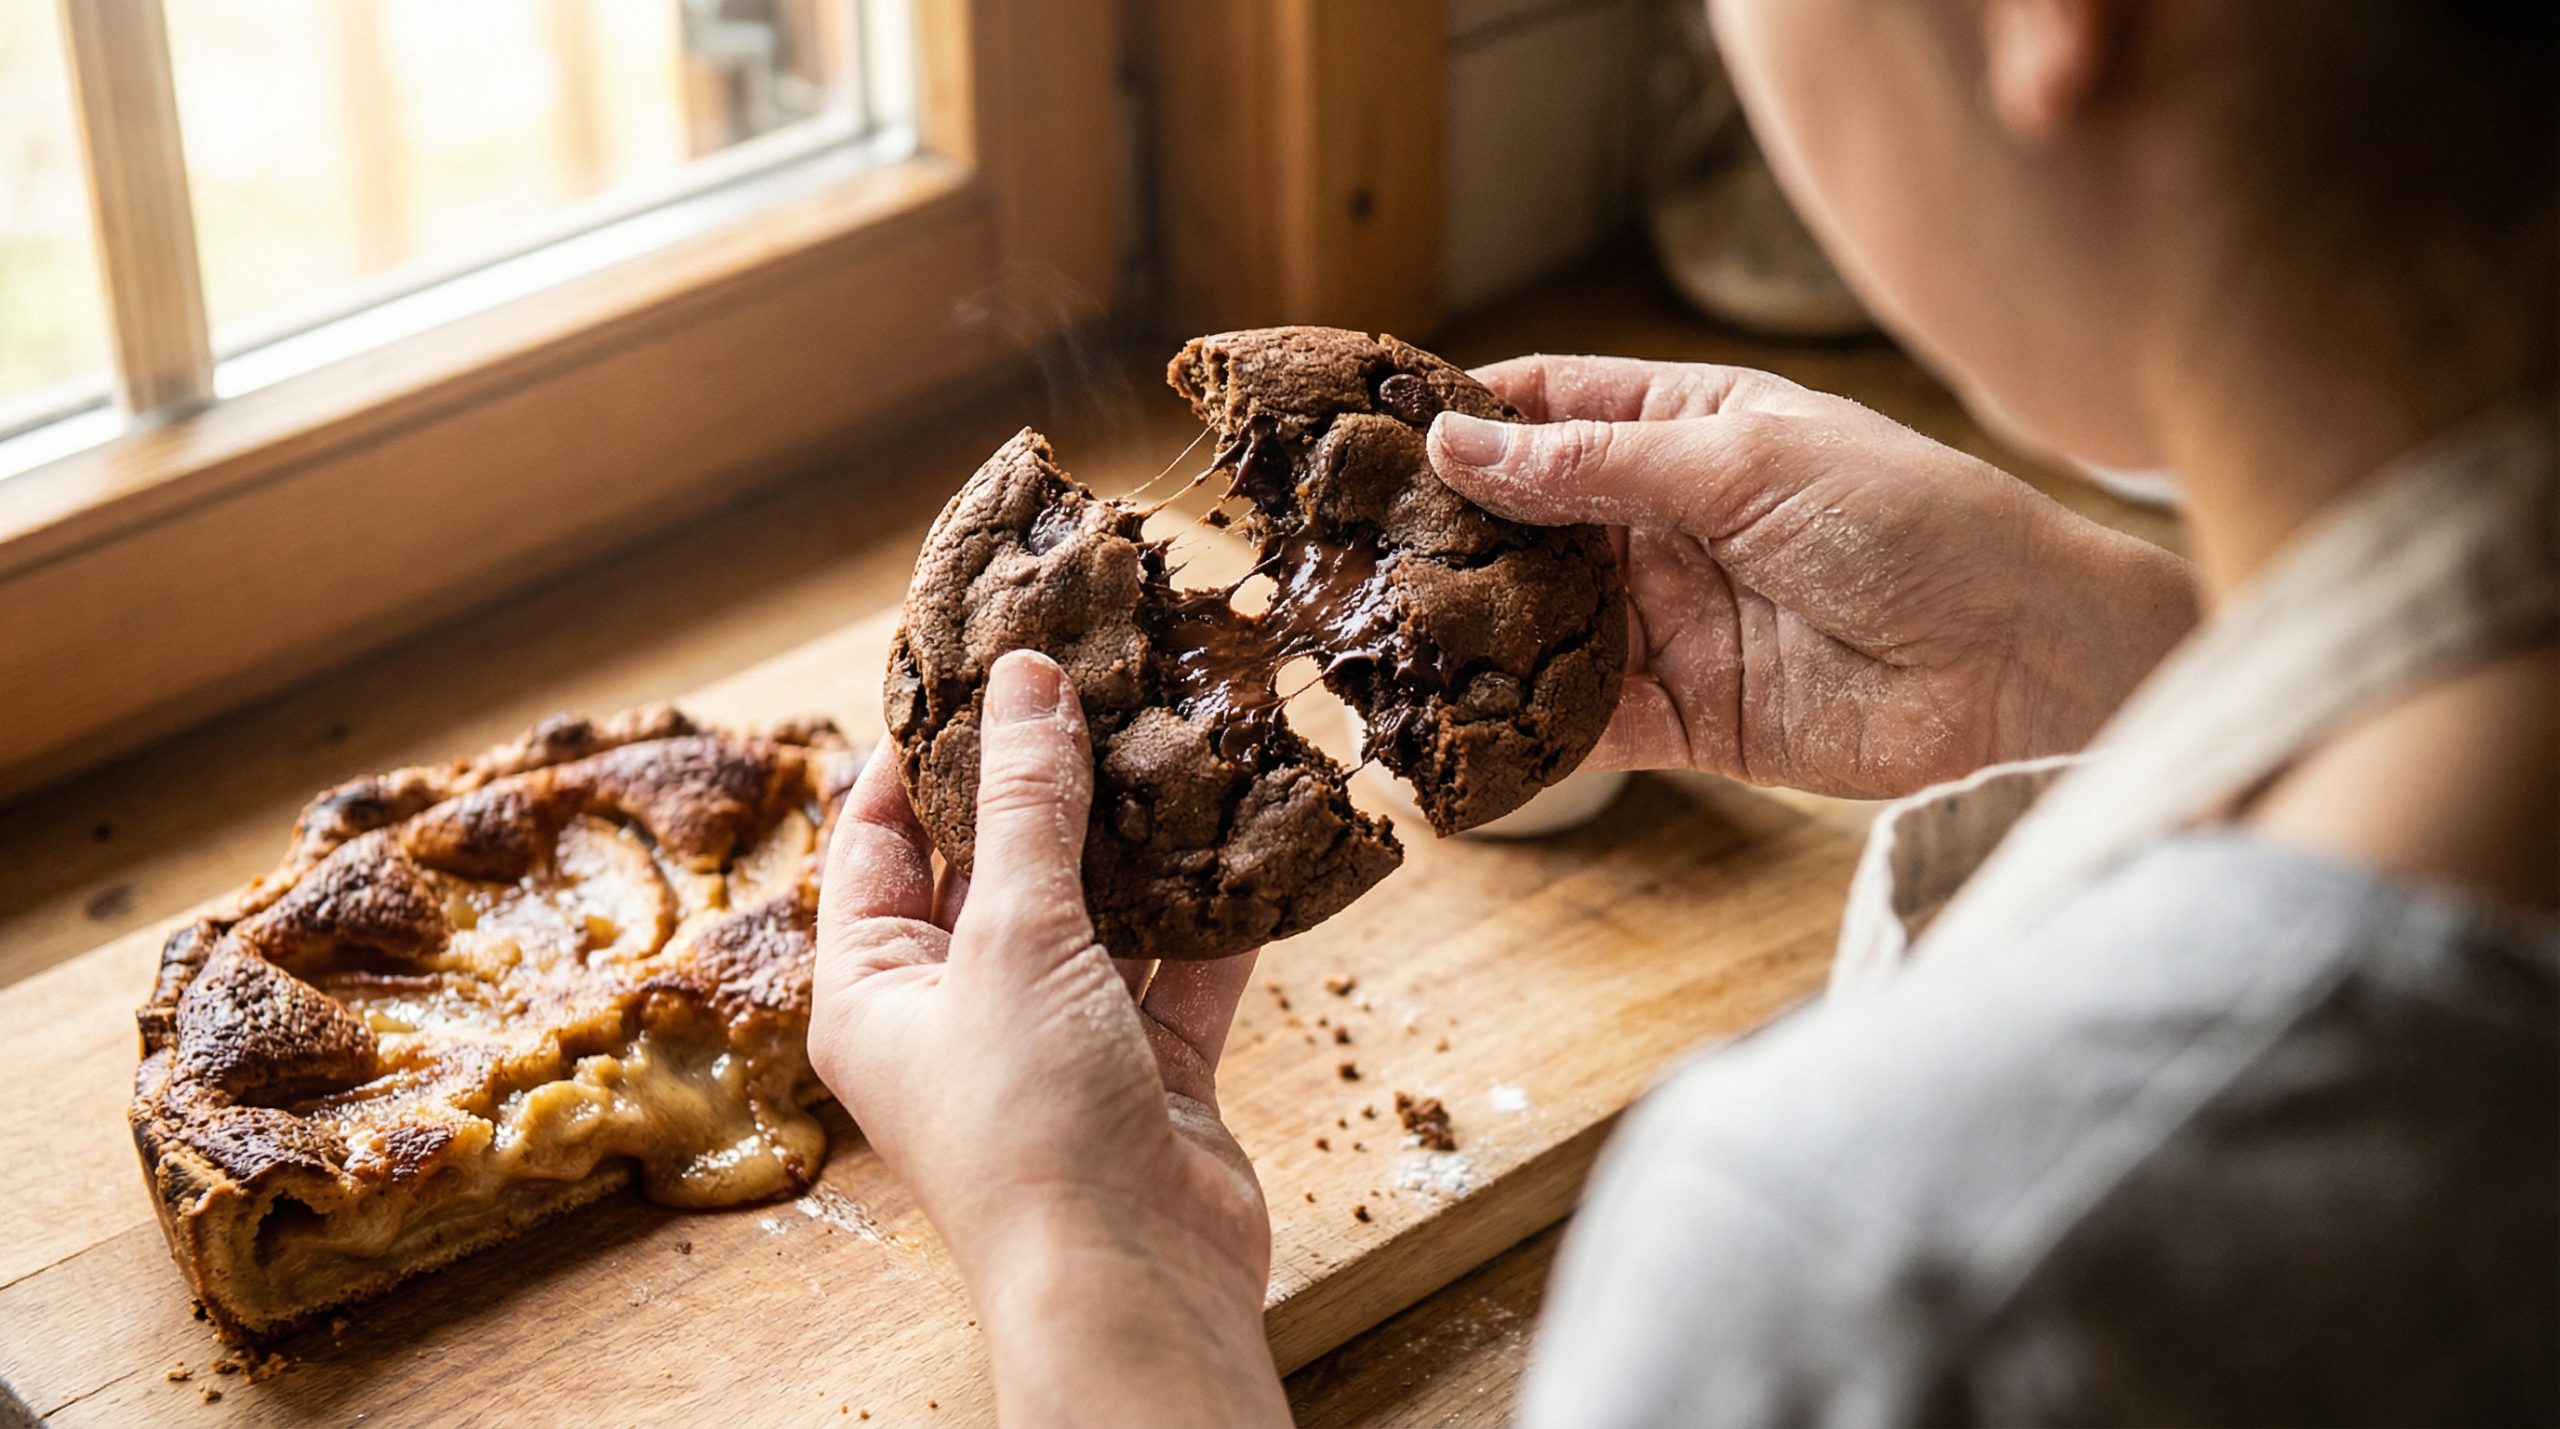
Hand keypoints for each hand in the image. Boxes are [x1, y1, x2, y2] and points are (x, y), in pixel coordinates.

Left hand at [807, 651, 1288, 1428]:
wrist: (1131, 1277)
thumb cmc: (1027, 1125)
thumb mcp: (1013, 938)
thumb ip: (1030, 807)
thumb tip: (1026, 684)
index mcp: (875, 990)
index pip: (878, 846)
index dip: (918, 757)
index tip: (971, 672)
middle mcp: (959, 1014)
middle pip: (994, 872)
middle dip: (1045, 786)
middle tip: (1092, 683)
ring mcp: (1058, 1041)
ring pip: (1096, 914)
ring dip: (1138, 842)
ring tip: (1175, 737)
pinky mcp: (1148, 1070)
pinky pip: (1177, 968)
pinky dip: (1211, 912)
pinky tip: (1248, 835)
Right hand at [1428, 356, 2196, 797]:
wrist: (2023, 664)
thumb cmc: (1914, 524)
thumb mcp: (1743, 464)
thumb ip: (1596, 467)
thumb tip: (1456, 446)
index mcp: (1689, 428)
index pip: (1549, 407)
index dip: (1464, 416)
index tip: (1372, 437)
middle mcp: (1667, 521)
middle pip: (1527, 521)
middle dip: (1448, 535)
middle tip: (1349, 552)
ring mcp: (1672, 620)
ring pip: (1542, 623)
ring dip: (1474, 633)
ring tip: (1379, 642)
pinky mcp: (1686, 718)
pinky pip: (1583, 721)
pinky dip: (1525, 727)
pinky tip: (1461, 728)